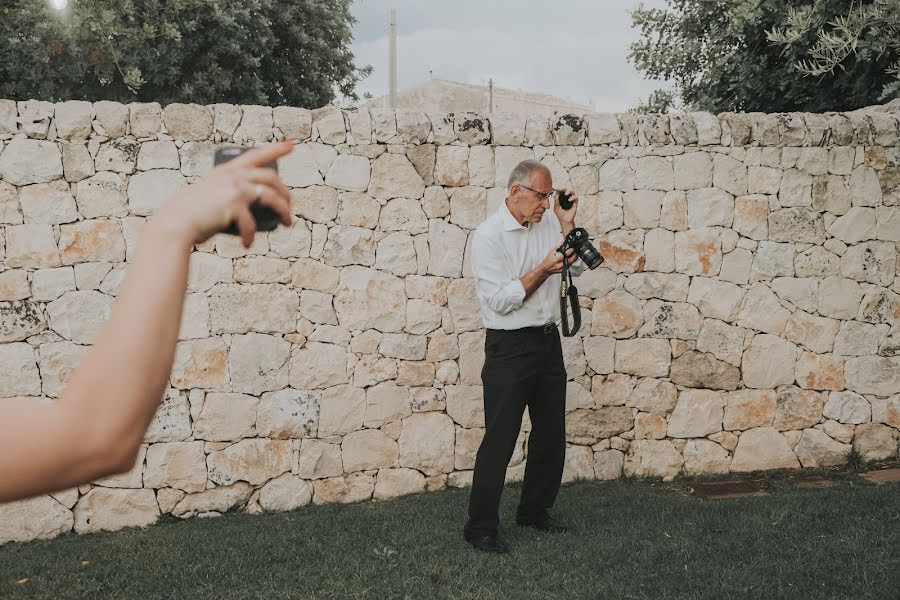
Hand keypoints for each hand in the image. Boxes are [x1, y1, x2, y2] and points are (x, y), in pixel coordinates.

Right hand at [154, 141, 293, 247]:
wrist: (175, 223)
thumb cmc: (190, 214)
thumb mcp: (208, 194)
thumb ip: (226, 193)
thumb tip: (246, 208)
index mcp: (226, 171)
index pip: (255, 155)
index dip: (275, 149)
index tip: (290, 144)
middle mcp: (233, 176)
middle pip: (270, 178)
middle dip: (285, 192)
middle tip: (289, 205)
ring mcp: (235, 189)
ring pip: (271, 197)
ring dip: (284, 211)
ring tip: (287, 223)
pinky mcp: (235, 206)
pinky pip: (252, 224)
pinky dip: (250, 236)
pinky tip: (247, 244)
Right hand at [540, 246, 575, 274]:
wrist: (546, 268)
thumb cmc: (548, 260)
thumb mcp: (551, 252)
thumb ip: (558, 247)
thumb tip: (563, 242)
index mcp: (555, 260)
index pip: (564, 256)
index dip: (569, 252)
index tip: (572, 249)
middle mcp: (559, 265)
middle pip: (570, 260)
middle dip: (574, 255)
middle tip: (575, 251)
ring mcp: (562, 268)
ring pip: (571, 263)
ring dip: (574, 258)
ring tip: (574, 254)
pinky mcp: (563, 270)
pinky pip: (570, 265)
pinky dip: (572, 261)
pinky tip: (571, 258)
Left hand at [554, 187, 577, 224]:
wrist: (565, 220)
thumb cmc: (560, 214)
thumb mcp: (556, 207)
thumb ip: (556, 201)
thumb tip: (555, 194)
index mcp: (561, 198)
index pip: (561, 192)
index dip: (559, 189)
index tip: (557, 189)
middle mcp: (566, 198)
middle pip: (566, 190)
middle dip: (564, 188)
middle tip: (561, 189)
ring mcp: (571, 200)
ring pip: (572, 192)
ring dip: (569, 191)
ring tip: (565, 194)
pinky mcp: (575, 203)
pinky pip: (576, 197)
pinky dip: (573, 197)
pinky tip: (569, 200)